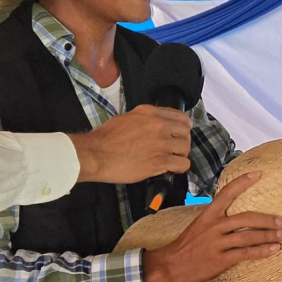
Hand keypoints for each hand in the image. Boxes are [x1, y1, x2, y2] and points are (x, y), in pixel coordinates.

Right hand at [70, 105, 192, 183]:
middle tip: (175, 148)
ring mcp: (161, 143)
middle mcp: (159, 125)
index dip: (183, 126)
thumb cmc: (105, 138)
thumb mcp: (126, 118)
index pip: (180, 116)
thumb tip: (154, 124)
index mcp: (150, 113)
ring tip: (172, 159)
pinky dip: (179, 167)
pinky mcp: (160, 161)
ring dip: (181, 154)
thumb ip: (144, 119)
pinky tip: (172, 168)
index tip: (180, 133)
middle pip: (186, 132)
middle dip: (182, 140)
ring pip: (186, 148)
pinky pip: (183, 164)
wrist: (95, 154)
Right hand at [142, 172, 281, 281]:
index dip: (242, 182)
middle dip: (268, 220)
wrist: (169, 264)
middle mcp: (214, 226)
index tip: (258, 174)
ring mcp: (217, 243)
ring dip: (269, 236)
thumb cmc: (187, 244)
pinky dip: (262, 251)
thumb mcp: (200, 225)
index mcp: (209, 214)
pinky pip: (245, 254)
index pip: (227, 193)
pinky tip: (273, 250)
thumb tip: (239, 216)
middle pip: (246, 218)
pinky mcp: (219, 260)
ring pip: (248, 237)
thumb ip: (218, 219)